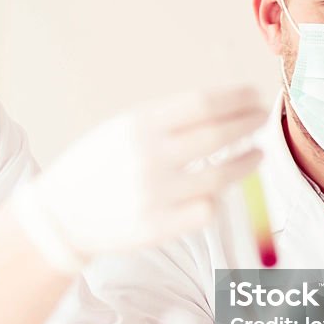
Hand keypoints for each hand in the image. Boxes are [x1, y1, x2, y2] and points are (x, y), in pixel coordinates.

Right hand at [34, 86, 264, 257]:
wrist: (60, 216)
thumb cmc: (96, 167)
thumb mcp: (121, 129)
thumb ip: (167, 120)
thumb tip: (225, 107)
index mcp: (138, 126)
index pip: (203, 104)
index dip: (237, 98)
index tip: (254, 95)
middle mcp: (148, 158)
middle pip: (219, 135)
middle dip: (250, 125)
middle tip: (263, 120)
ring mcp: (155, 195)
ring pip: (222, 175)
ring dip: (247, 162)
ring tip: (257, 154)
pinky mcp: (158, 227)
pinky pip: (207, 210)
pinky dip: (218, 198)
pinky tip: (220, 191)